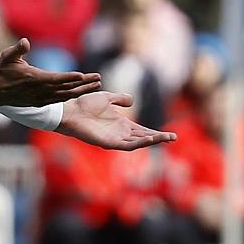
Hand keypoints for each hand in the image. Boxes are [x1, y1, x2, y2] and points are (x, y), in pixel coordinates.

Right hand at [0, 38, 100, 105]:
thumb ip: (17, 49)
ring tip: (96, 85)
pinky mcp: (39, 103)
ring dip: (81, 90)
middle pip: (65, 88)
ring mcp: (40, 98)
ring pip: (65, 95)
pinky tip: (79, 92)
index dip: (70, 77)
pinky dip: (71, 96)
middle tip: (99, 78)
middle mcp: (39, 91)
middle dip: (84, 84)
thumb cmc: (1, 70)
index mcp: (34, 79)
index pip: (56, 78)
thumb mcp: (7, 57)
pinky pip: (59, 100)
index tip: (83, 75)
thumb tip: (25, 41)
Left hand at [56, 92, 176, 150]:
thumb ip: (120, 99)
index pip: (142, 130)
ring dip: (152, 140)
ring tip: (166, 138)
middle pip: (143, 137)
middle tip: (174, 137)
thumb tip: (132, 100)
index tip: (170, 134)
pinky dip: (138, 143)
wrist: (70, 110)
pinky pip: (126, 145)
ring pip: (137, 142)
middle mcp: (119, 133)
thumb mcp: (106, 98)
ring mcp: (114, 138)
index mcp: (121, 124)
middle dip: (158, 138)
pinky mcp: (108, 143)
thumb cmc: (84, 105)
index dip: (156, 132)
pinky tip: (149, 138)